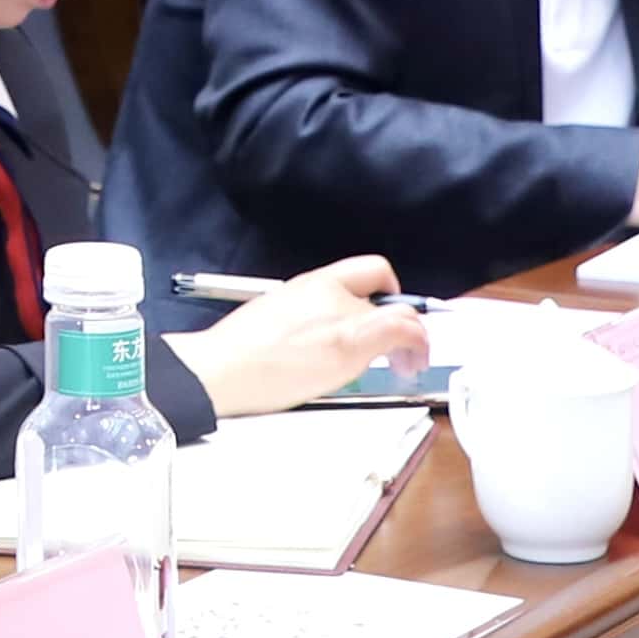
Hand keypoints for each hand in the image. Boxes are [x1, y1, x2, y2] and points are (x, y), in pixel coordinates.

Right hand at [179, 258, 427, 415]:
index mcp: (311, 283)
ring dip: (412, 341)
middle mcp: (331, 292)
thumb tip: (327, 333)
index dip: (390, 289)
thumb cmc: (238, 354)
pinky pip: (400, 332)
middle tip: (402, 348)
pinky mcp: (349, 343)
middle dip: (401, 325)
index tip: (392, 309)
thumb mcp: (277, 316)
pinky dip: (416, 345)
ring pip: (399, 317)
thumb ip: (310, 315)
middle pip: (387, 299)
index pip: (368, 269)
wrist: (222, 368)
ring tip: (408, 363)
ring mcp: (342, 315)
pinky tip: (410, 364)